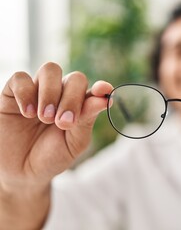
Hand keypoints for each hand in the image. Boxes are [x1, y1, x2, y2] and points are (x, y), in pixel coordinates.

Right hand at [0, 62, 111, 190]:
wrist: (20, 172)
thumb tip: (104, 99)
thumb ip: (86, 120)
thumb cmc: (51, 157)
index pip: (93, 90)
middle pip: (75, 78)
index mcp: (80, 106)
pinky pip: (21, 77)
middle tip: (63, 123)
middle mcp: (61, 94)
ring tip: (45, 118)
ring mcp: (38, 91)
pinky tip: (27, 113)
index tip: (103, 90)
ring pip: (50, 70)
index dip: (100, 88)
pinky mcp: (13, 93)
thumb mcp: (73, 143)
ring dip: (51, 93)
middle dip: (72, 99)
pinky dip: (26, 93)